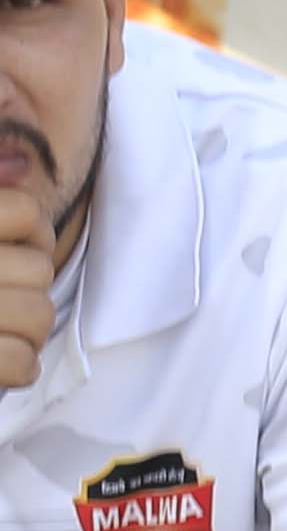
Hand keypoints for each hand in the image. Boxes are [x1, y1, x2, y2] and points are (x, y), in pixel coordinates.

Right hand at [0, 179, 52, 394]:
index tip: (14, 248)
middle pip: (38, 270)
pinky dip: (16, 367)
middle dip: (29, 288)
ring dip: (26, 330)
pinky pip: (19, 362)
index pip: (25, 212)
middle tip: (0, 297)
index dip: (33, 233)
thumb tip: (22, 163)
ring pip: (38, 315)